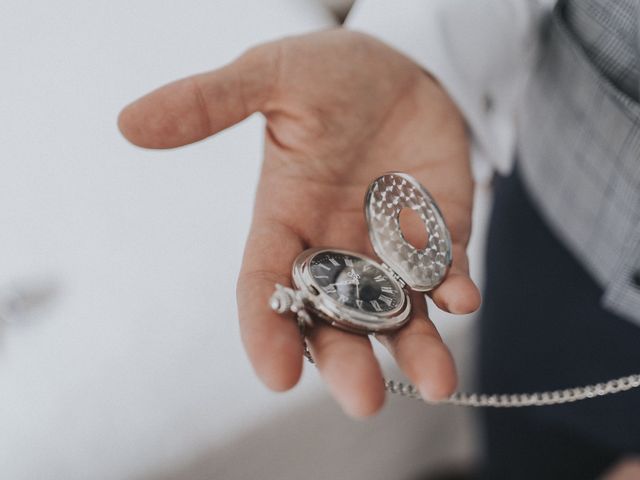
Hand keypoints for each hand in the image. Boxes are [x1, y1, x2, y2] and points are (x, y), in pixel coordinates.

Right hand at [118, 29, 480, 416]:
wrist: (397, 67)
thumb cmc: (328, 72)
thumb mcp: (269, 76)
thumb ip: (209, 103)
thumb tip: (130, 123)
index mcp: (285, 220)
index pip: (267, 286)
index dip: (267, 330)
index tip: (276, 375)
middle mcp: (336, 247)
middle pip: (336, 319)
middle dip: (348, 360)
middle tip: (363, 400)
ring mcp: (389, 246)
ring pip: (399, 312)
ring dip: (416, 348)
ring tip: (435, 381)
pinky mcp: (440, 234)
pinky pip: (447, 272)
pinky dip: (456, 290)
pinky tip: (462, 298)